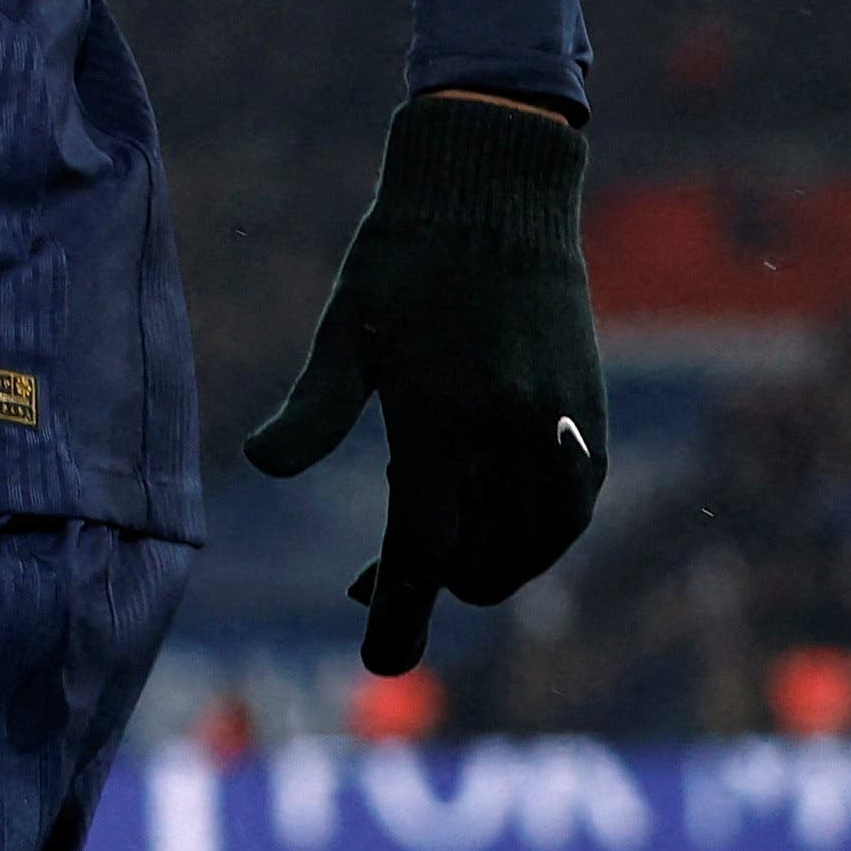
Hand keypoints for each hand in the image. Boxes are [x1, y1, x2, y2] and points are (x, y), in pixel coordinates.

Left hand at [244, 91, 607, 675]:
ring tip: (431, 551)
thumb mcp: (347, 326)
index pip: (421, 551)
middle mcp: (507, 434)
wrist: (496, 187)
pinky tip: (495, 527)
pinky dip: (535, 539)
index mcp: (440, 419)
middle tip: (374, 576)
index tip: (381, 663)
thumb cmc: (405, 254)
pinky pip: (570, 510)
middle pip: (475, 560)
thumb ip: (314, 407)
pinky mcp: (586, 414)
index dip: (399, 614)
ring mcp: (556, 428)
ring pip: (530, 546)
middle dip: (428, 586)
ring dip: (482, 567)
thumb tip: (264, 465)